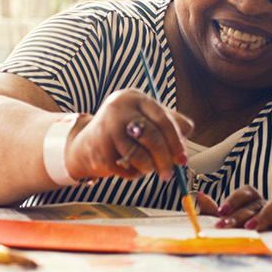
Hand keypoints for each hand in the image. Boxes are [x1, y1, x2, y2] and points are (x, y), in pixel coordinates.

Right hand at [65, 89, 193, 182]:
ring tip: (146, 167)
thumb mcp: (145, 119)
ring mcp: (106, 129)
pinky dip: (132, 173)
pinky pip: (126, 168)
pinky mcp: (99, 150)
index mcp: (133, 97)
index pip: (162, 118)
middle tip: (169, 174)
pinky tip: (127, 166)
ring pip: (140, 155)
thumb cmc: (123, 131)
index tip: (182, 159)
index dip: (176, 141)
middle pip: (152, 136)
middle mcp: (117, 109)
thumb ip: (170, 123)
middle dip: (165, 159)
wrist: (86, 144)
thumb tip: (185, 138)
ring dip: (148, 167)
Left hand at [198, 185, 271, 231]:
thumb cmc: (264, 242)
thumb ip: (220, 216)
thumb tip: (199, 196)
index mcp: (260, 205)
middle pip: (261, 201)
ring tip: (254, 228)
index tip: (220, 212)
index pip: (248, 193)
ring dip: (267, 215)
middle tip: (228, 226)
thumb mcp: (238, 232)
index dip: (234, 199)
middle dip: (242, 214)